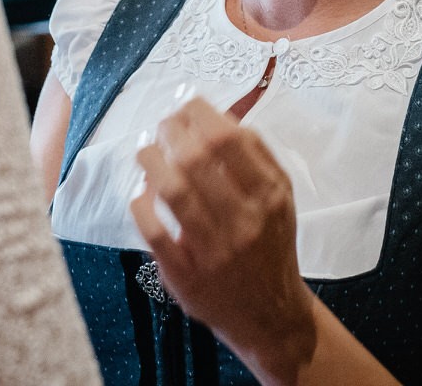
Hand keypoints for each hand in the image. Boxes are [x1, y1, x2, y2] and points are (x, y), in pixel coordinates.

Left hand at [130, 97, 315, 377]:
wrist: (270, 314)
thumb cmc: (268, 245)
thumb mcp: (279, 198)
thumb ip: (256, 155)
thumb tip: (221, 114)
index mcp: (268, 196)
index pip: (228, 140)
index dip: (199, 114)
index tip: (186, 106)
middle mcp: (244, 222)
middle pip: (196, 159)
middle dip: (170, 132)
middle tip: (161, 126)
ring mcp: (213, 251)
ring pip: (173, 191)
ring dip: (150, 161)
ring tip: (145, 151)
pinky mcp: (186, 275)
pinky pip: (154, 231)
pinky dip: (141, 205)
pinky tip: (141, 194)